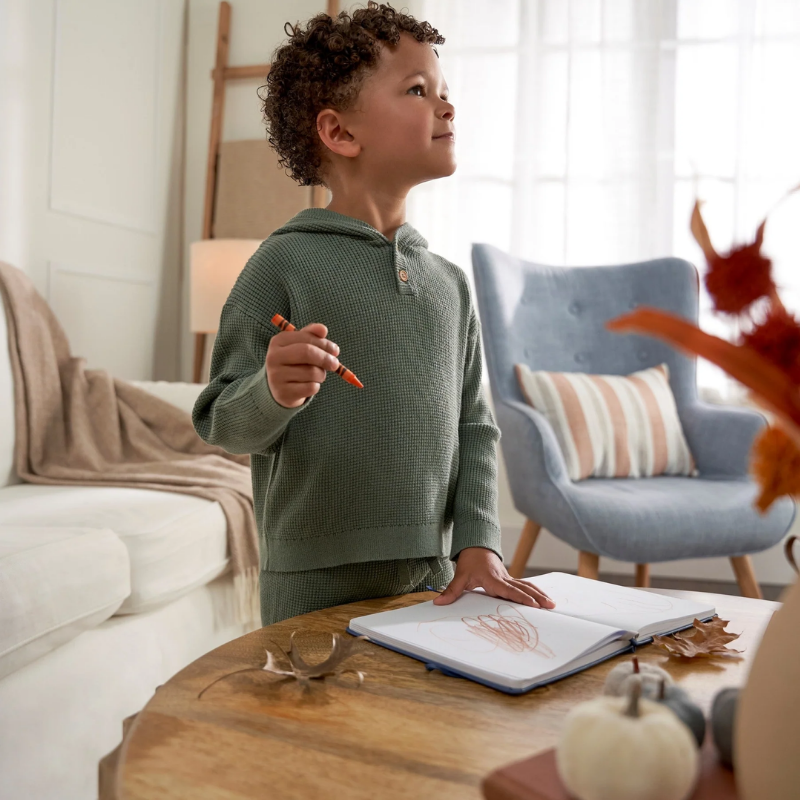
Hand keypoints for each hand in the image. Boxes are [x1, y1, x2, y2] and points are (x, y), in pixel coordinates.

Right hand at [266, 322, 340, 408]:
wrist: (279, 388)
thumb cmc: (294, 363)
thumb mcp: (299, 346)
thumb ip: (311, 335)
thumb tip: (323, 329)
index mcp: (278, 341)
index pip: (307, 339)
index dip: (324, 344)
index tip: (335, 351)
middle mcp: (273, 357)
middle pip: (307, 353)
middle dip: (325, 358)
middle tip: (335, 364)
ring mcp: (276, 376)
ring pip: (312, 372)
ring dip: (321, 375)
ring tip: (317, 376)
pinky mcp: (283, 393)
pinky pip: (310, 388)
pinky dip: (316, 386)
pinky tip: (309, 385)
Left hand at [433, 547, 555, 608]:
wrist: (475, 547)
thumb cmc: (469, 562)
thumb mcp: (459, 576)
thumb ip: (451, 591)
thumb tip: (438, 603)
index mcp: (493, 579)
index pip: (509, 589)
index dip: (521, 597)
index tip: (533, 604)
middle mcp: (503, 578)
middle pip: (523, 588)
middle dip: (537, 597)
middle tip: (550, 606)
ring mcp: (508, 578)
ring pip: (526, 586)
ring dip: (539, 594)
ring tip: (552, 604)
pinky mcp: (509, 579)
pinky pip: (524, 585)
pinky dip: (535, 591)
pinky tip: (543, 598)